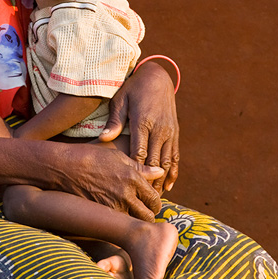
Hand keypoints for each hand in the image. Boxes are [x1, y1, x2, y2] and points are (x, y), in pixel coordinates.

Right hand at [59, 141, 164, 220]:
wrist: (64, 167)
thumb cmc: (91, 157)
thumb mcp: (118, 157)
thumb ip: (141, 168)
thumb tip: (160, 171)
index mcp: (133, 178)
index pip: (154, 199)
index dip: (155, 205)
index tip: (151, 205)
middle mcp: (126, 195)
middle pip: (148, 216)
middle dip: (148, 216)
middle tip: (144, 213)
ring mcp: (112, 206)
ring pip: (133, 223)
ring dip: (134, 222)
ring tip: (130, 216)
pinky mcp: (100, 214)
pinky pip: (116, 224)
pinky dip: (119, 223)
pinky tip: (115, 217)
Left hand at [101, 61, 179, 190]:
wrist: (158, 77)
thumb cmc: (133, 88)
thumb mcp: (120, 100)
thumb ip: (114, 121)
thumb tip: (102, 139)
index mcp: (143, 122)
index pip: (139, 153)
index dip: (135, 172)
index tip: (129, 188)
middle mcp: (160, 129)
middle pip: (155, 162)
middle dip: (149, 183)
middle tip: (141, 202)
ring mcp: (170, 132)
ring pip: (167, 162)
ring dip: (161, 181)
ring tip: (154, 199)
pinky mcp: (175, 133)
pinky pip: (175, 156)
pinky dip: (173, 172)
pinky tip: (168, 186)